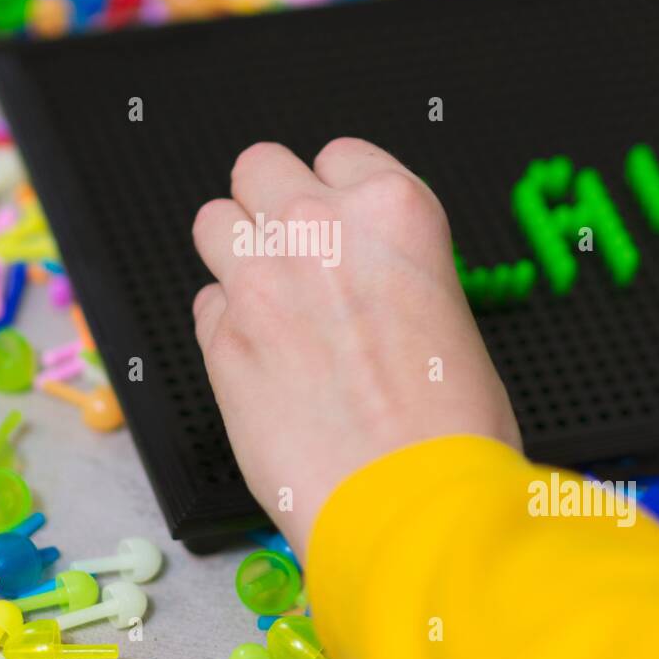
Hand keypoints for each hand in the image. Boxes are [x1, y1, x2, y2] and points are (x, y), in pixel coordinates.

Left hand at [192, 137, 520, 558]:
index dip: (337, 192)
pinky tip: (264, 360)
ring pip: (213, 219)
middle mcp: (318, 228)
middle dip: (272, 203)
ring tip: (267, 298)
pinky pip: (206, 302)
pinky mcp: (219, 337)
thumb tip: (358, 272)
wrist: (413, 504)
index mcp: (392, 209)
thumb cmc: (452, 425)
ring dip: (235, 250)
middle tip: (294, 253)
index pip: (339, 154)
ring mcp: (259, 279)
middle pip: (259, 166)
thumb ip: (388, 268)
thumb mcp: (446, 310)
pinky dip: (227, 323)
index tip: (341, 223)